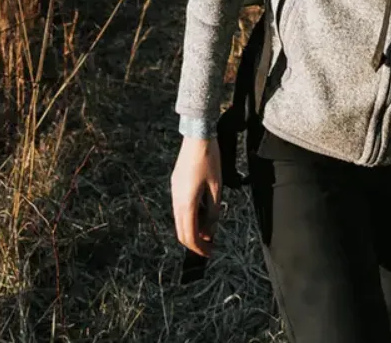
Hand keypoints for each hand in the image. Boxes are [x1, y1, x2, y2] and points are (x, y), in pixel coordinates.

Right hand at [171, 136, 222, 257]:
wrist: (197, 136)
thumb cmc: (210, 161)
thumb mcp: (217, 188)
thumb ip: (213, 212)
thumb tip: (210, 232)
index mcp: (187, 202)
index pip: (189, 235)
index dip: (199, 248)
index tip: (209, 253)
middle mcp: (176, 200)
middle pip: (181, 231)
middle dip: (194, 242)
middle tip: (209, 246)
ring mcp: (174, 191)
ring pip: (179, 219)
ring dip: (192, 228)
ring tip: (209, 227)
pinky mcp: (175, 184)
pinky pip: (180, 207)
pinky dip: (189, 216)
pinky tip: (202, 211)